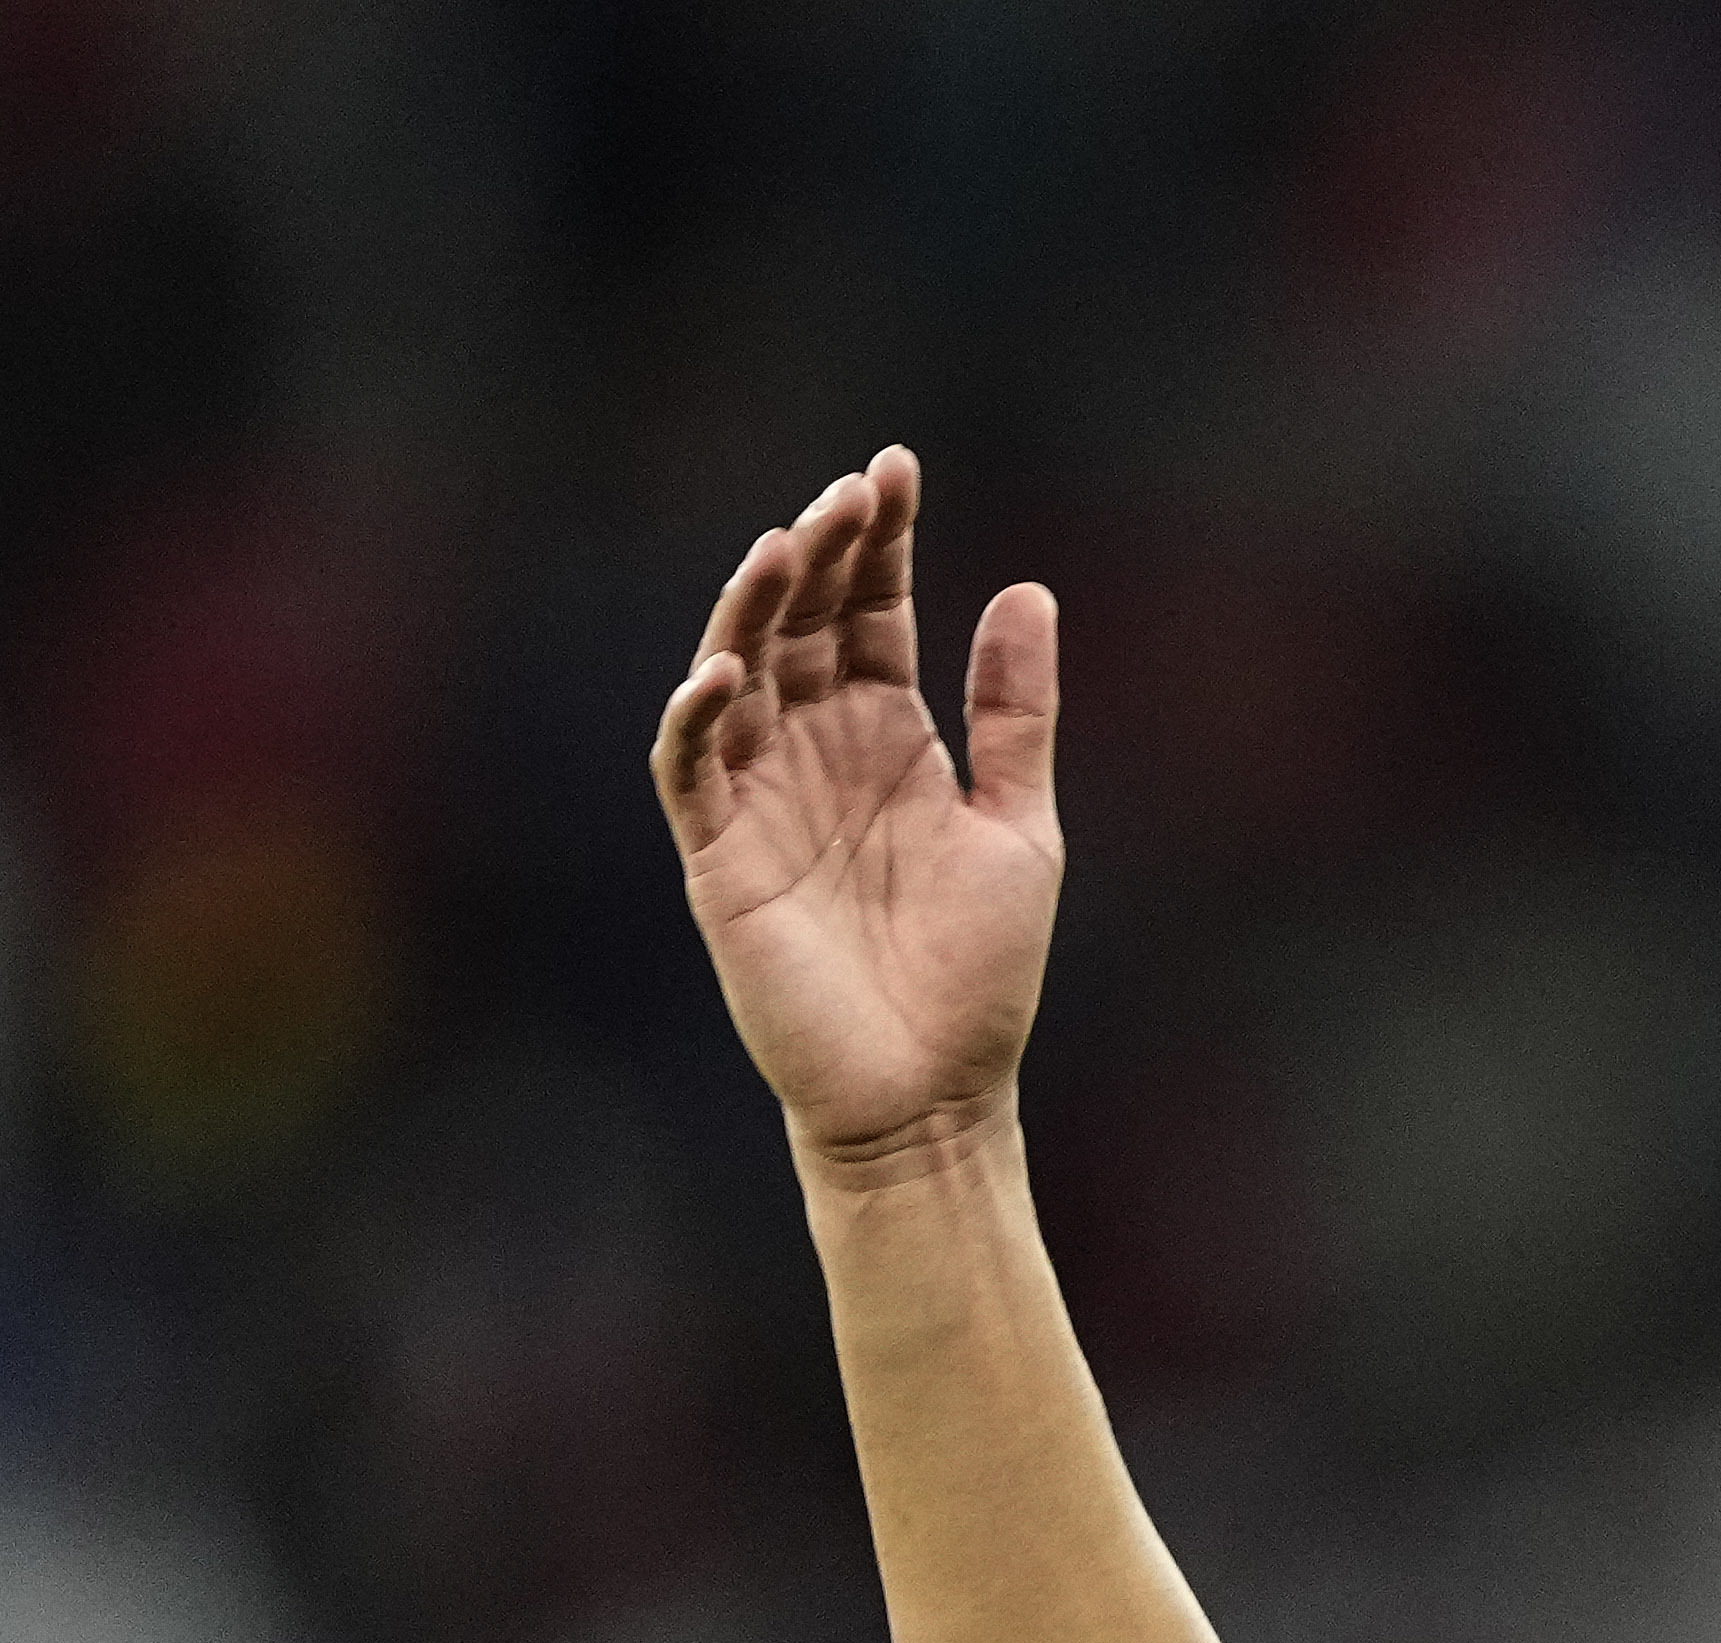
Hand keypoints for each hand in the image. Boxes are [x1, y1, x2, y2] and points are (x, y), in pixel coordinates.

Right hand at [648, 449, 1062, 1173]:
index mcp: (889, 739)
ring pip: (738, 675)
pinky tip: (728, 671)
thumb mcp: (1021, 826)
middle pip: (805, 625)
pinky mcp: (722, 859)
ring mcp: (762, 800)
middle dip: (821, 555)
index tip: (896, 469)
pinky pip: (692, 769)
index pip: (872, 615)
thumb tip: (1026, 589)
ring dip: (755, 610)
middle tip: (849, 494)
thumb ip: (1015, 714)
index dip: (880, 543)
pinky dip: (701, 718)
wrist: (937, 1094)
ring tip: (786, 546)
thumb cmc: (979, 973)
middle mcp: (817, 753)